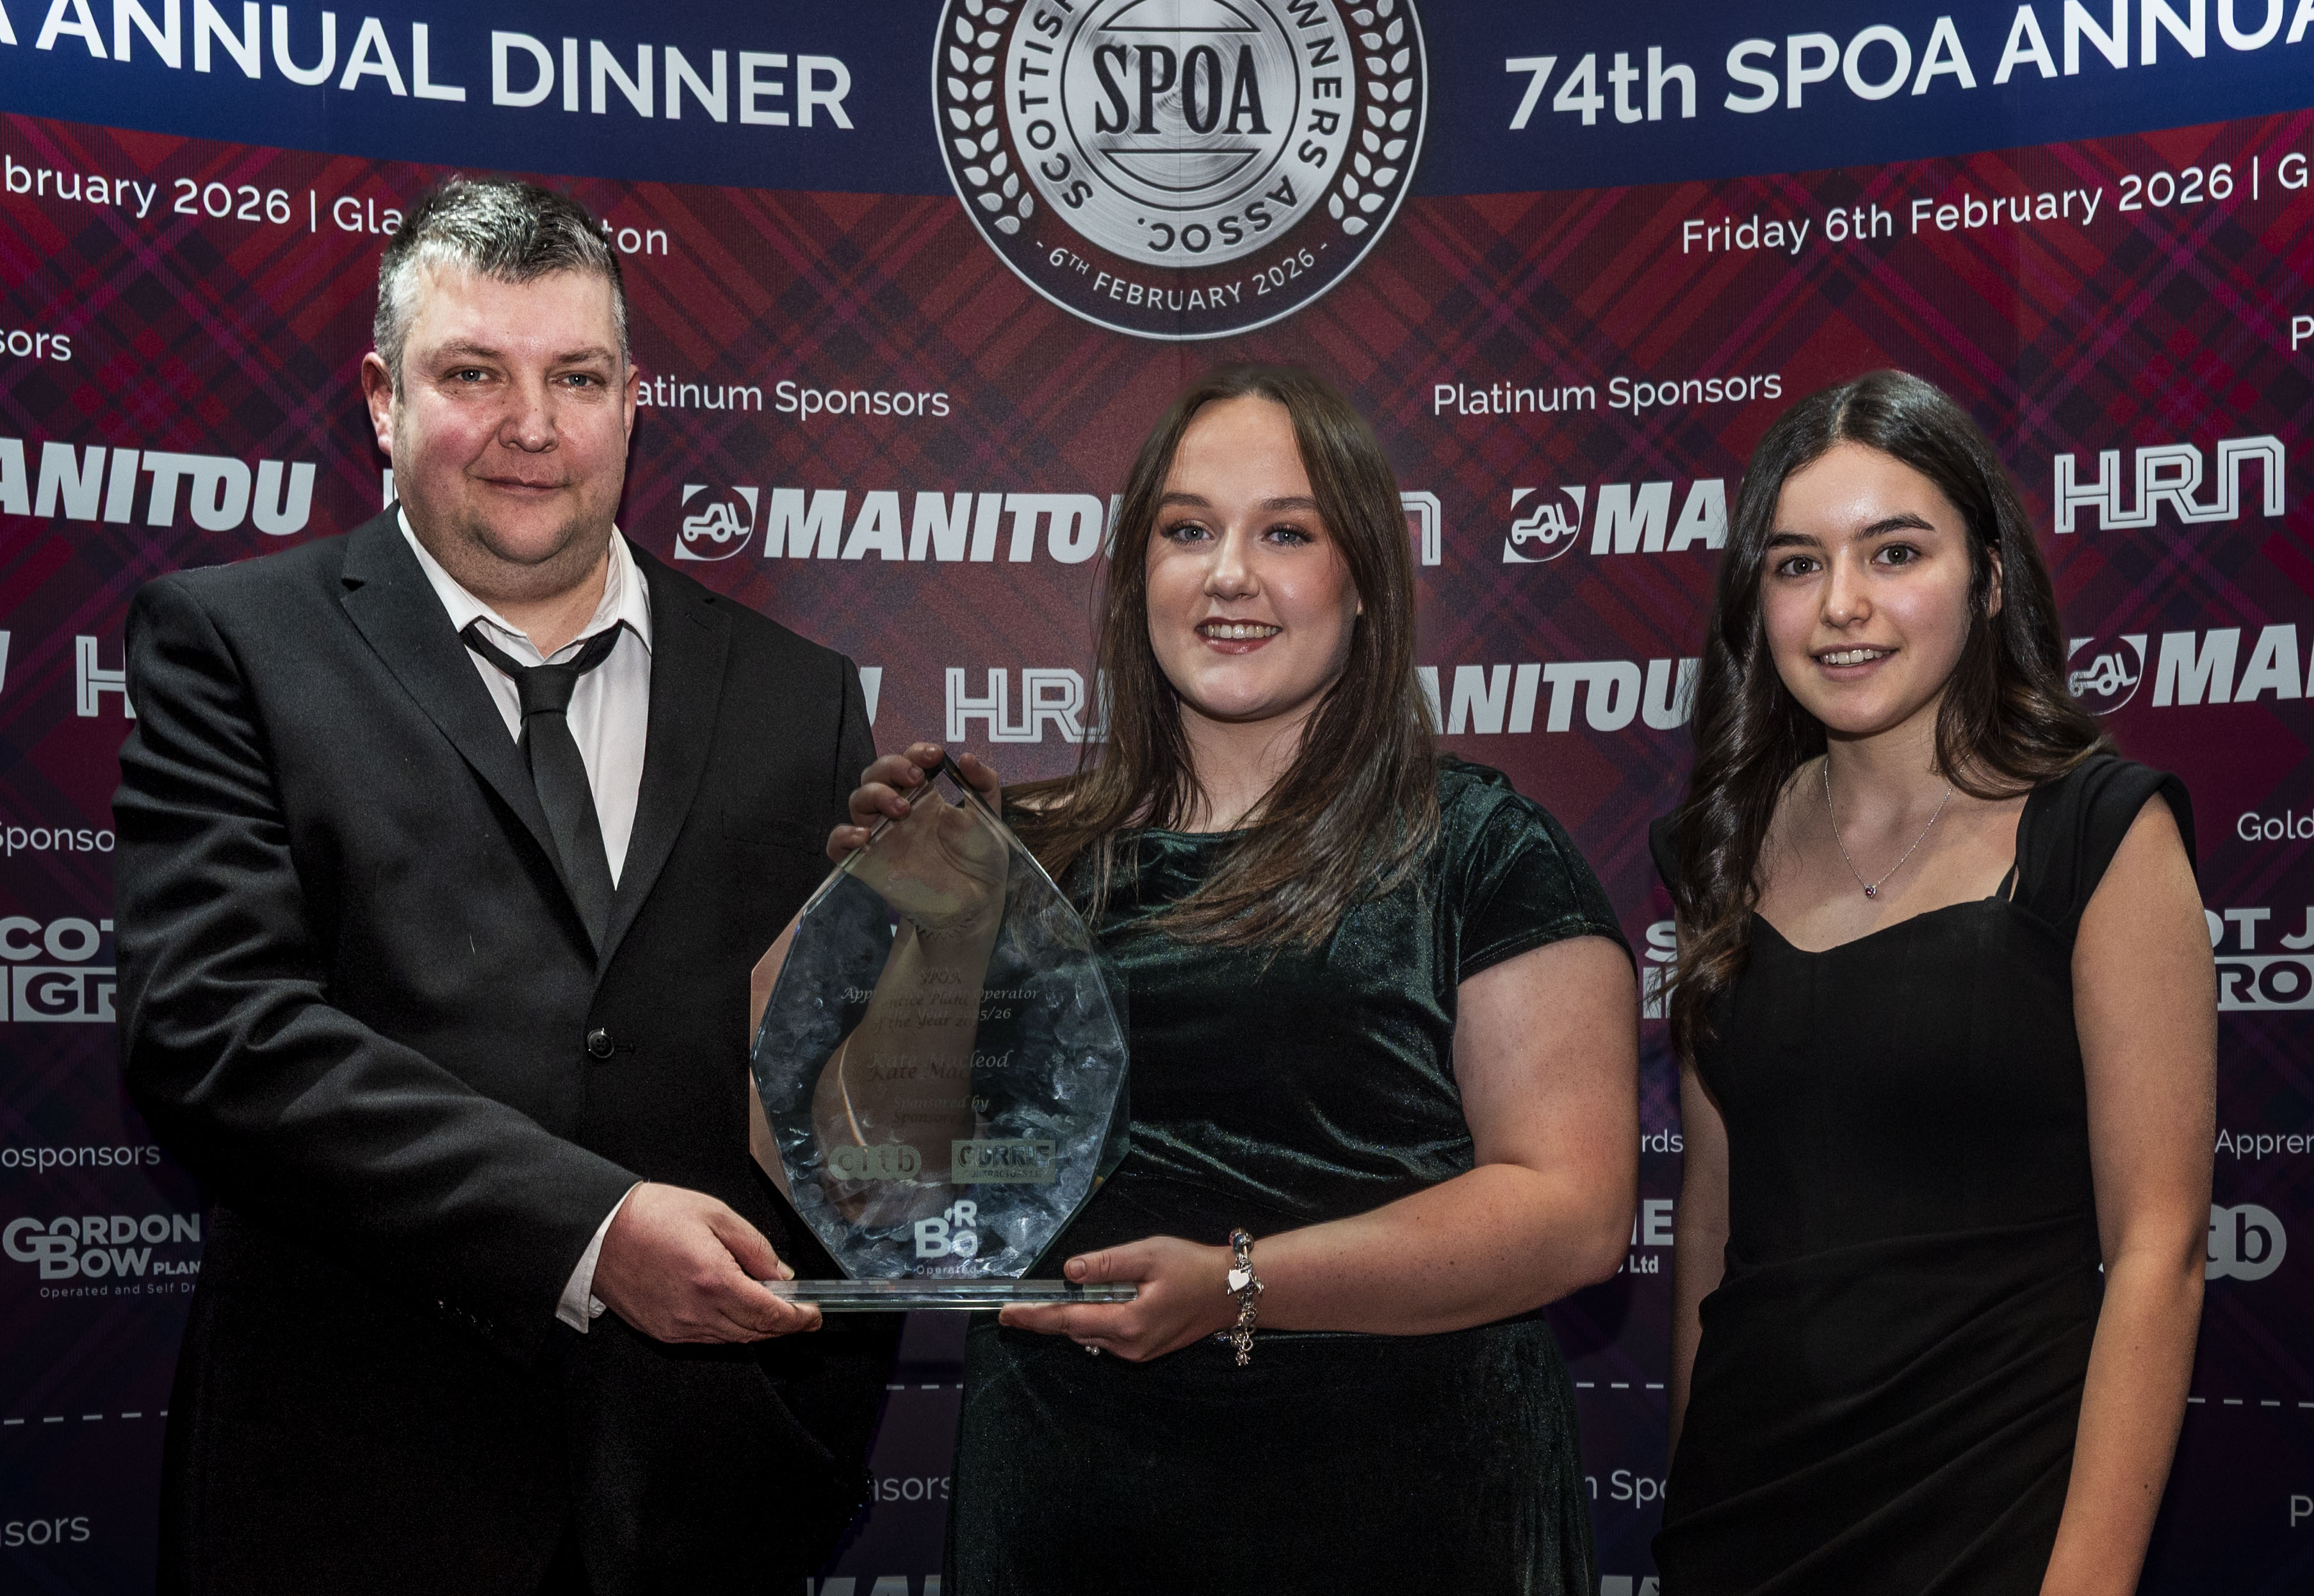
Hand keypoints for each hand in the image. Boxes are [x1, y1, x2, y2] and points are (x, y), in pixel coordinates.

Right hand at [589, 1182, 822, 1343]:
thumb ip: (755, 1247)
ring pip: (732, 1340)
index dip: (797, 1318)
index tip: (814, 1313)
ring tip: (770, 1308)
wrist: (598, 1233)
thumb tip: (781, 1274)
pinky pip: (707, 1339)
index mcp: (713, 1280)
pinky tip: (734, 1310)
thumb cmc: (653, 1216)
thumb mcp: (715, 1215)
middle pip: (754, 1332)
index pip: (769, 1314)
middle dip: (782, 1325)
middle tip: (799, 1311)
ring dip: (756, 1328)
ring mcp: (677, 1327)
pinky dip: (728, 1329)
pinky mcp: (662, 1332)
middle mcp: (696, 1312)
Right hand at [831, 743, 1006, 932]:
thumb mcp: (989, 814)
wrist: (975, 901)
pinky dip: (843, 835)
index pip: (908, 760)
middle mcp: (899, 808)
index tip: (932, 756)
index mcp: (926, 792)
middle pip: (875, 773)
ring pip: (857, 800)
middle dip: (891, 767)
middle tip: (915, 779)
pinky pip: (838, 844)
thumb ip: (983, 782)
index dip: (915, 751)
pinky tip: (865, 837)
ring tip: (901, 809)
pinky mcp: (867, 862)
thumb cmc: (981, 856)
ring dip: (874, 795)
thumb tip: (965, 757)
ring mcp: (882, 834)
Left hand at [997, 1236, 1239, 1361]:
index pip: (1067, 1320)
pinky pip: (1107, 1337)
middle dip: (1048, 1316)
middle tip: (1021, 1302)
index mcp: (1127, 1323)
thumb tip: (1069, 1272)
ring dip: (1073, 1317)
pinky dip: (1094, 1320)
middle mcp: (1128, 1346)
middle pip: (1074, 1330)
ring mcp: (1137, 1353)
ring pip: (1089, 1334)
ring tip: (1061, 1296)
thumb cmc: (1191, 1267)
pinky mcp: (1145, 1351)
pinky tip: (1099, 1302)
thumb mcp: (1148, 1255)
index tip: (1005, 1314)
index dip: (1033, 1317)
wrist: (1230, 1291)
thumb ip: (1107, 1264)